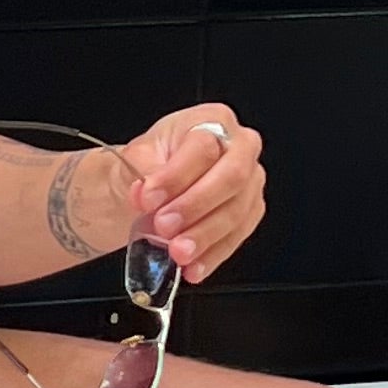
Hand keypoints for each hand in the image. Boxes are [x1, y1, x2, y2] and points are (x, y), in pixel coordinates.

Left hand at [112, 104, 262, 281]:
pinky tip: (192, 267)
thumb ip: (142, 170)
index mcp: (213, 121)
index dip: (176, 176)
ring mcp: (250, 183)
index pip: (203, 147)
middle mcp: (240, 148)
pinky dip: (212, 256)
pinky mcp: (249, 213)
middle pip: (231, 178)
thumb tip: (143, 191)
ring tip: (176, 252)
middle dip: (196, 206)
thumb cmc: (152, 165)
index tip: (147, 197)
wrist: (152, 191)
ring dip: (204, 236)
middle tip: (164, 226)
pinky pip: (237, 238)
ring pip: (237, 212)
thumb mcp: (137, 157)